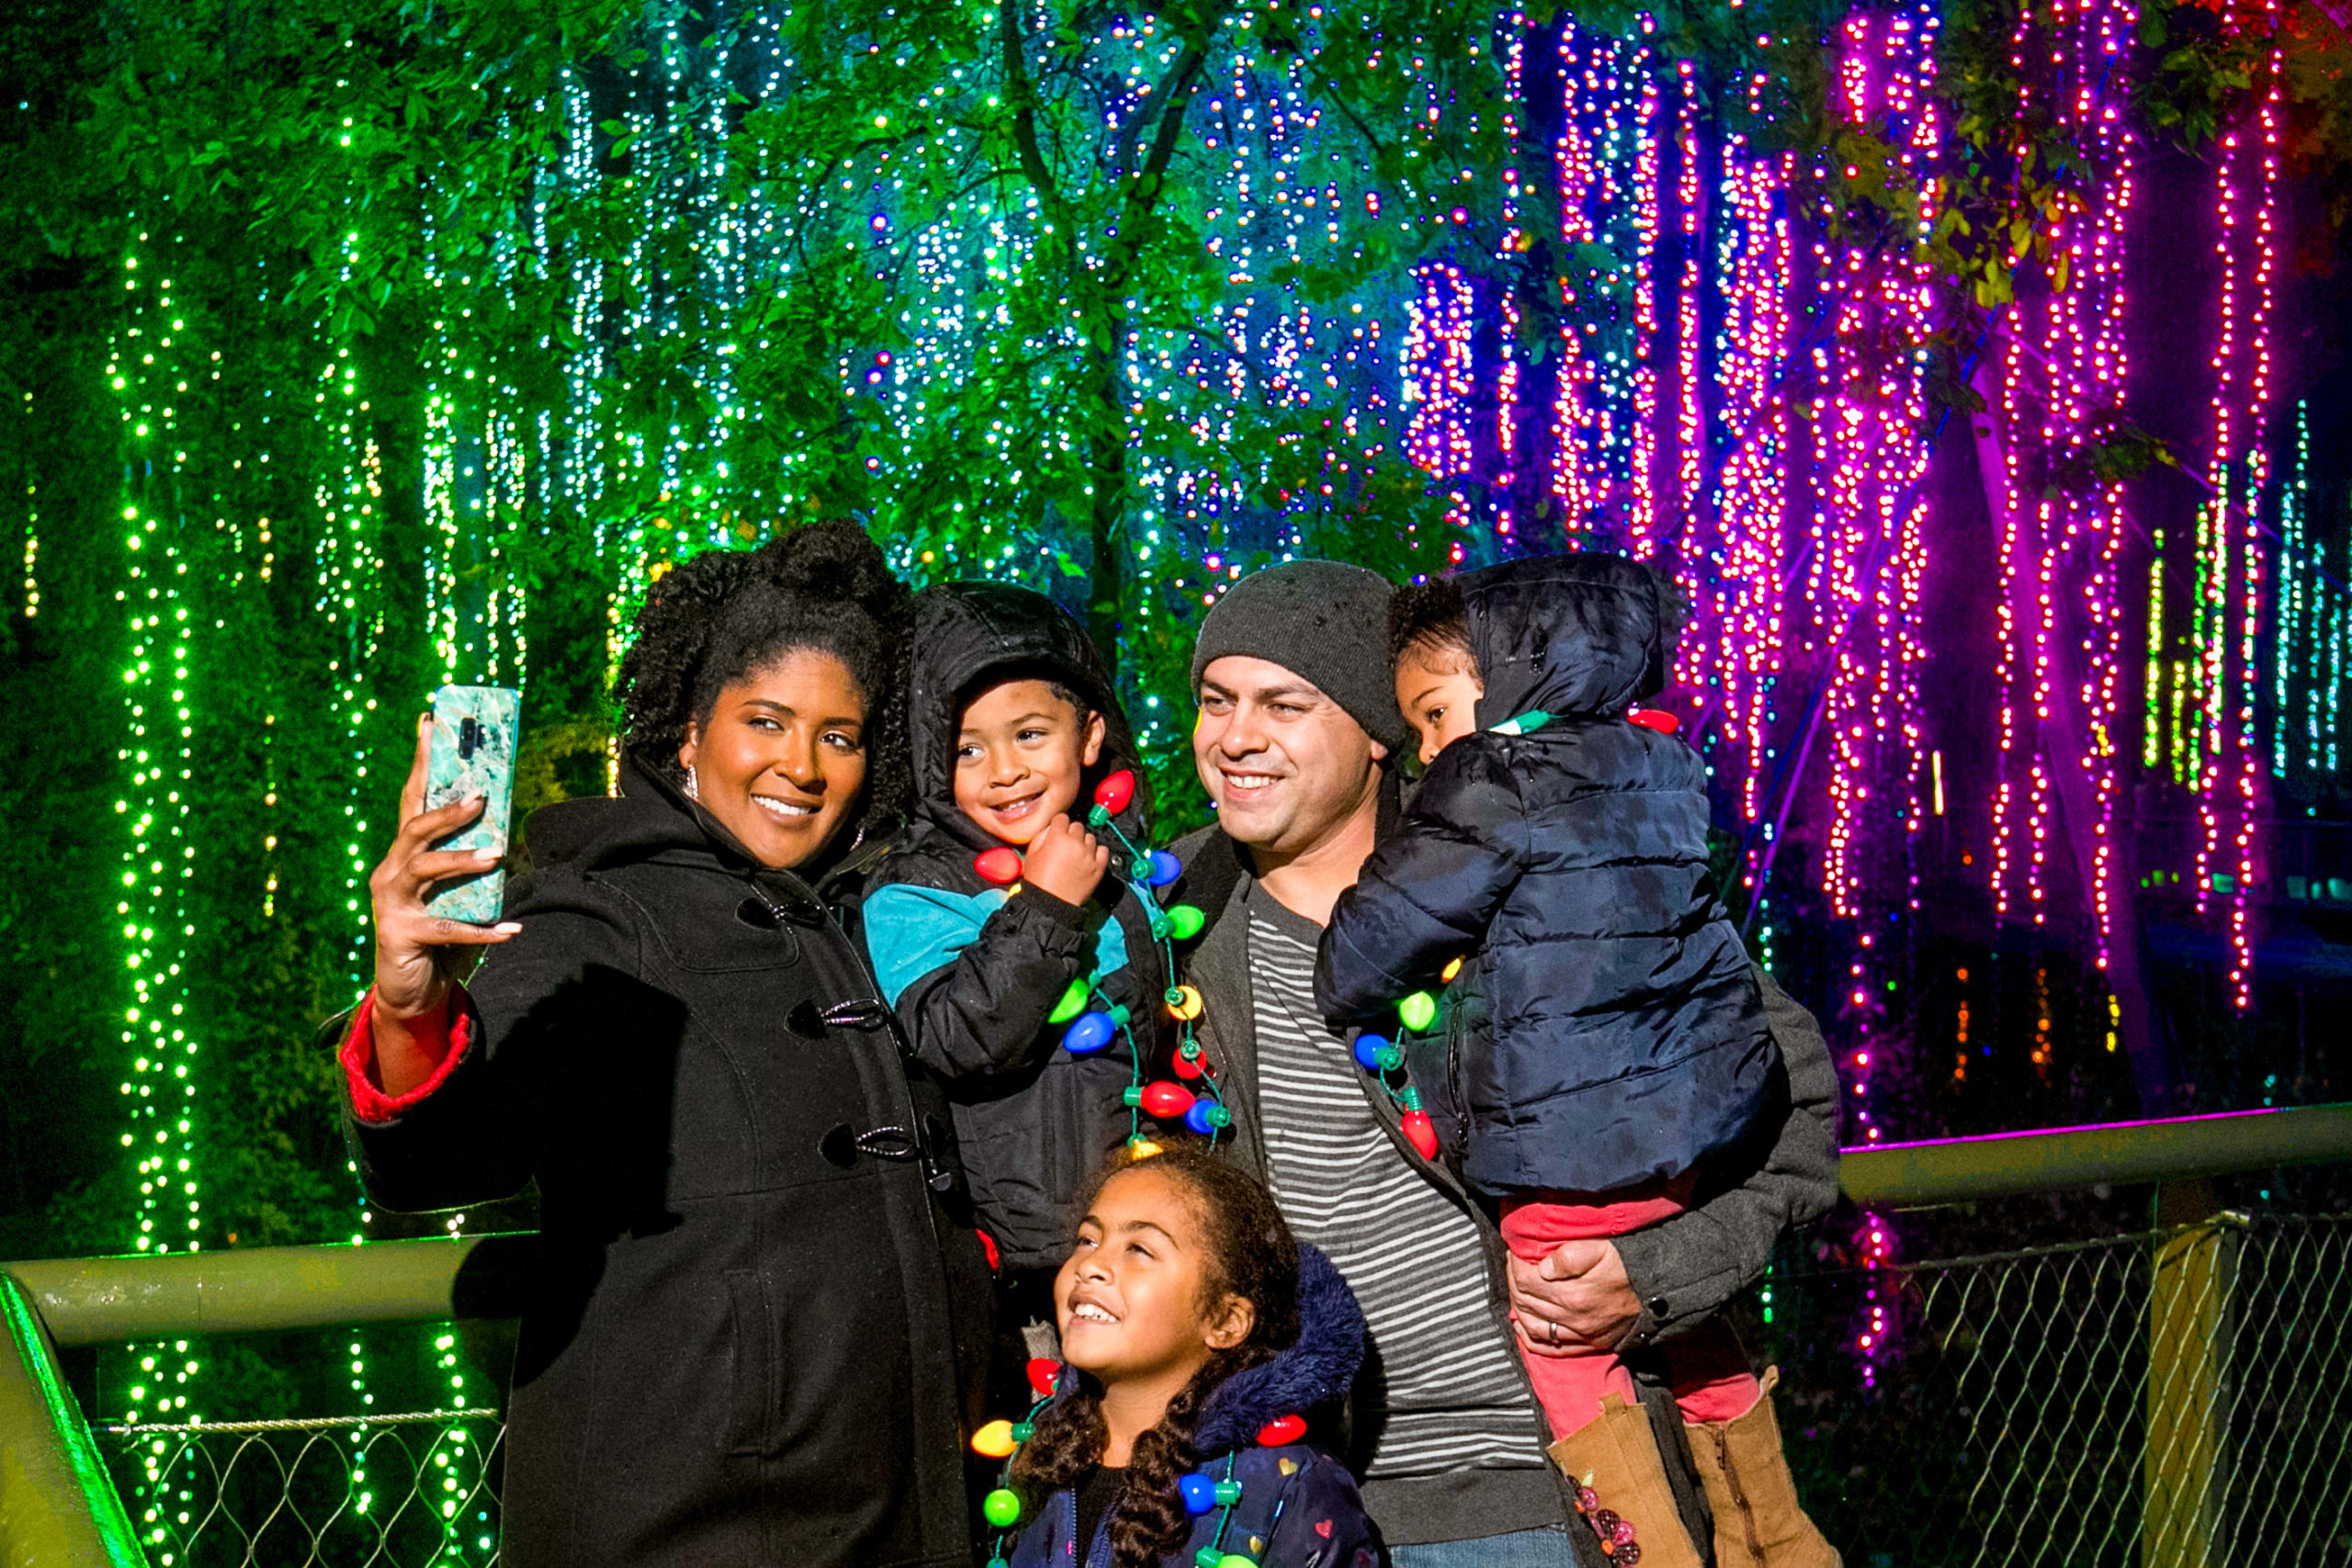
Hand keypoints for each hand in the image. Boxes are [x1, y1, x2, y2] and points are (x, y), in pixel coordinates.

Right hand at [364, 715, 518, 1093]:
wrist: (412, 989)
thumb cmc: (440, 932)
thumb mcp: (459, 892)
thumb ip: (474, 863)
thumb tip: (508, 834)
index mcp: (405, 853)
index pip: (412, 799)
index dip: (420, 760)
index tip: (430, 721)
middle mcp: (391, 870)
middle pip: (413, 828)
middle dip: (445, 811)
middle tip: (481, 797)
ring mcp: (391, 902)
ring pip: (423, 870)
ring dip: (461, 860)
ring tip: (496, 856)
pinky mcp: (401, 935)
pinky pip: (445, 927)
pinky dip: (480, 929)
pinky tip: (511, 929)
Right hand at [1019, 813, 1109, 906]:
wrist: (1051, 904)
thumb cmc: (1039, 882)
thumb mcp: (1031, 855)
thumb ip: (1041, 836)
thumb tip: (1051, 828)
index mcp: (1057, 838)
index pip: (1062, 818)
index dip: (1058, 824)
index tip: (1057, 831)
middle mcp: (1075, 843)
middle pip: (1077, 826)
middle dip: (1071, 833)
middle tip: (1065, 844)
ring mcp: (1089, 855)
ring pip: (1090, 837)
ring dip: (1083, 842)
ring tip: (1075, 853)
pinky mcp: (1099, 867)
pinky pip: (1103, 850)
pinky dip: (1097, 852)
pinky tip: (1088, 857)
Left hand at [1507, 1239, 1639, 1357]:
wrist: (1657, 1290)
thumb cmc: (1627, 1265)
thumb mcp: (1600, 1249)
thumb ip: (1568, 1256)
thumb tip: (1542, 1267)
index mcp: (1572, 1294)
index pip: (1526, 1280)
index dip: (1514, 1265)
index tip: (1514, 1253)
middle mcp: (1572, 1318)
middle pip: (1525, 1301)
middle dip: (1513, 1282)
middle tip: (1513, 1267)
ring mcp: (1579, 1334)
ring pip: (1532, 1326)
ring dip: (1518, 1308)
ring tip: (1517, 1291)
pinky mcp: (1588, 1344)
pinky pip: (1550, 1348)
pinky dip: (1530, 1338)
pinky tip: (1522, 1327)